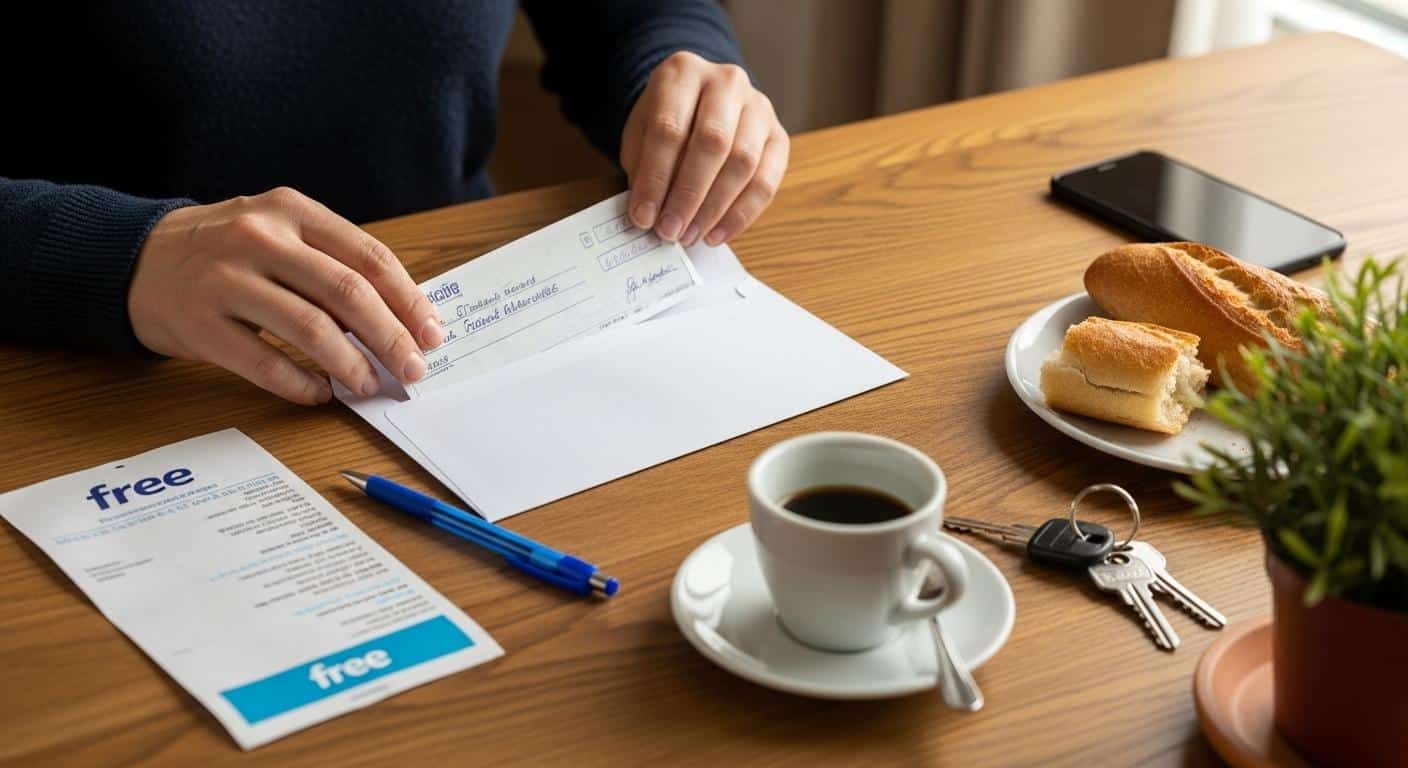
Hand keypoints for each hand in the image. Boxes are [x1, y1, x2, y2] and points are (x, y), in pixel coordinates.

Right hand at [128, 187, 443, 404]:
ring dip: (350, 364)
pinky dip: (300, 384)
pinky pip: (263, 362)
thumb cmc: (227, 251)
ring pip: (309, 328)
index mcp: (292, 211)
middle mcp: (259, 239)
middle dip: (390, 337)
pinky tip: (320, 394)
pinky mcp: (199, 323)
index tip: (432, 334)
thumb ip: (333, 264)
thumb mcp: (279, 232)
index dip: (408, 300)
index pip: (368, 257)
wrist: (134, 258)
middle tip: (413, 368)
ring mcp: (225, 280)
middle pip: (346, 293)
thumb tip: (400, 320)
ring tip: (368, 385)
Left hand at [621, 52, 788, 247]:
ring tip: (691, 235)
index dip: (655, 178)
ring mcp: (759, 106)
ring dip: (715, 209)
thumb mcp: (641, 133)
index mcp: (683, 72)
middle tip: (671, 231)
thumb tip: (648, 215)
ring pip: (743, 163)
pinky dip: (742, 214)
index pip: (669, 128)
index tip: (643, 217)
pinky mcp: (778, 135)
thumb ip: (643, 167)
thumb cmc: (667, 120)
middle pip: (712, 142)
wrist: (702, 100)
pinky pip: (767, 180)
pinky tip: (718, 233)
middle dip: (688, 196)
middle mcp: (726, 81)